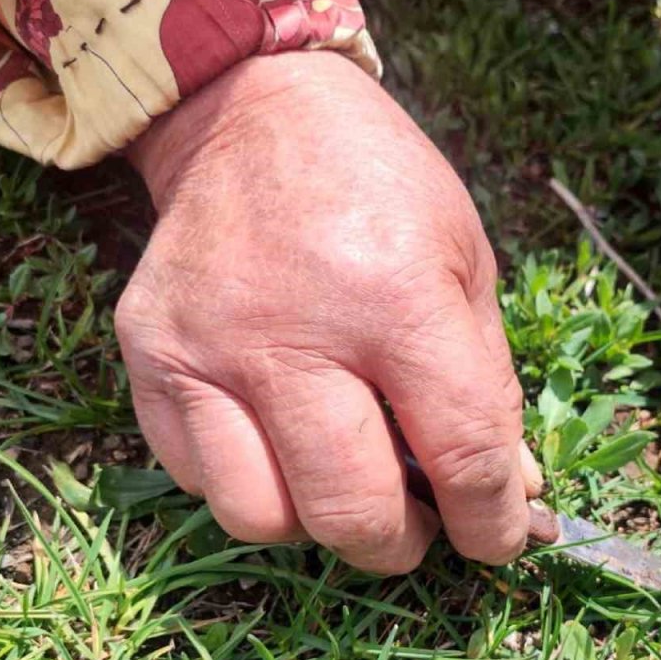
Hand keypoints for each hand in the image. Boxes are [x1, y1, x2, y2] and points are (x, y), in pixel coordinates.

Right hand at [119, 52, 540, 573]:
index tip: (499, 539)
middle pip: (351, 513)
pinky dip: (250, 484)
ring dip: (316, 525)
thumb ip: (489, 386)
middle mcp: (293, 333)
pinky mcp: (147, 356)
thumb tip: (512, 495)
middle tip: (418, 524)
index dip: (492, 523)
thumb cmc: (380, 186)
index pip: (460, 456)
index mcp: (396, 299)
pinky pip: (195, 477)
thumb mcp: (466, 263)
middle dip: (401, 545)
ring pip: (261, 518)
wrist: (249, 114)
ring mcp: (207, 349)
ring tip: (343, 482)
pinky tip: (278, 441)